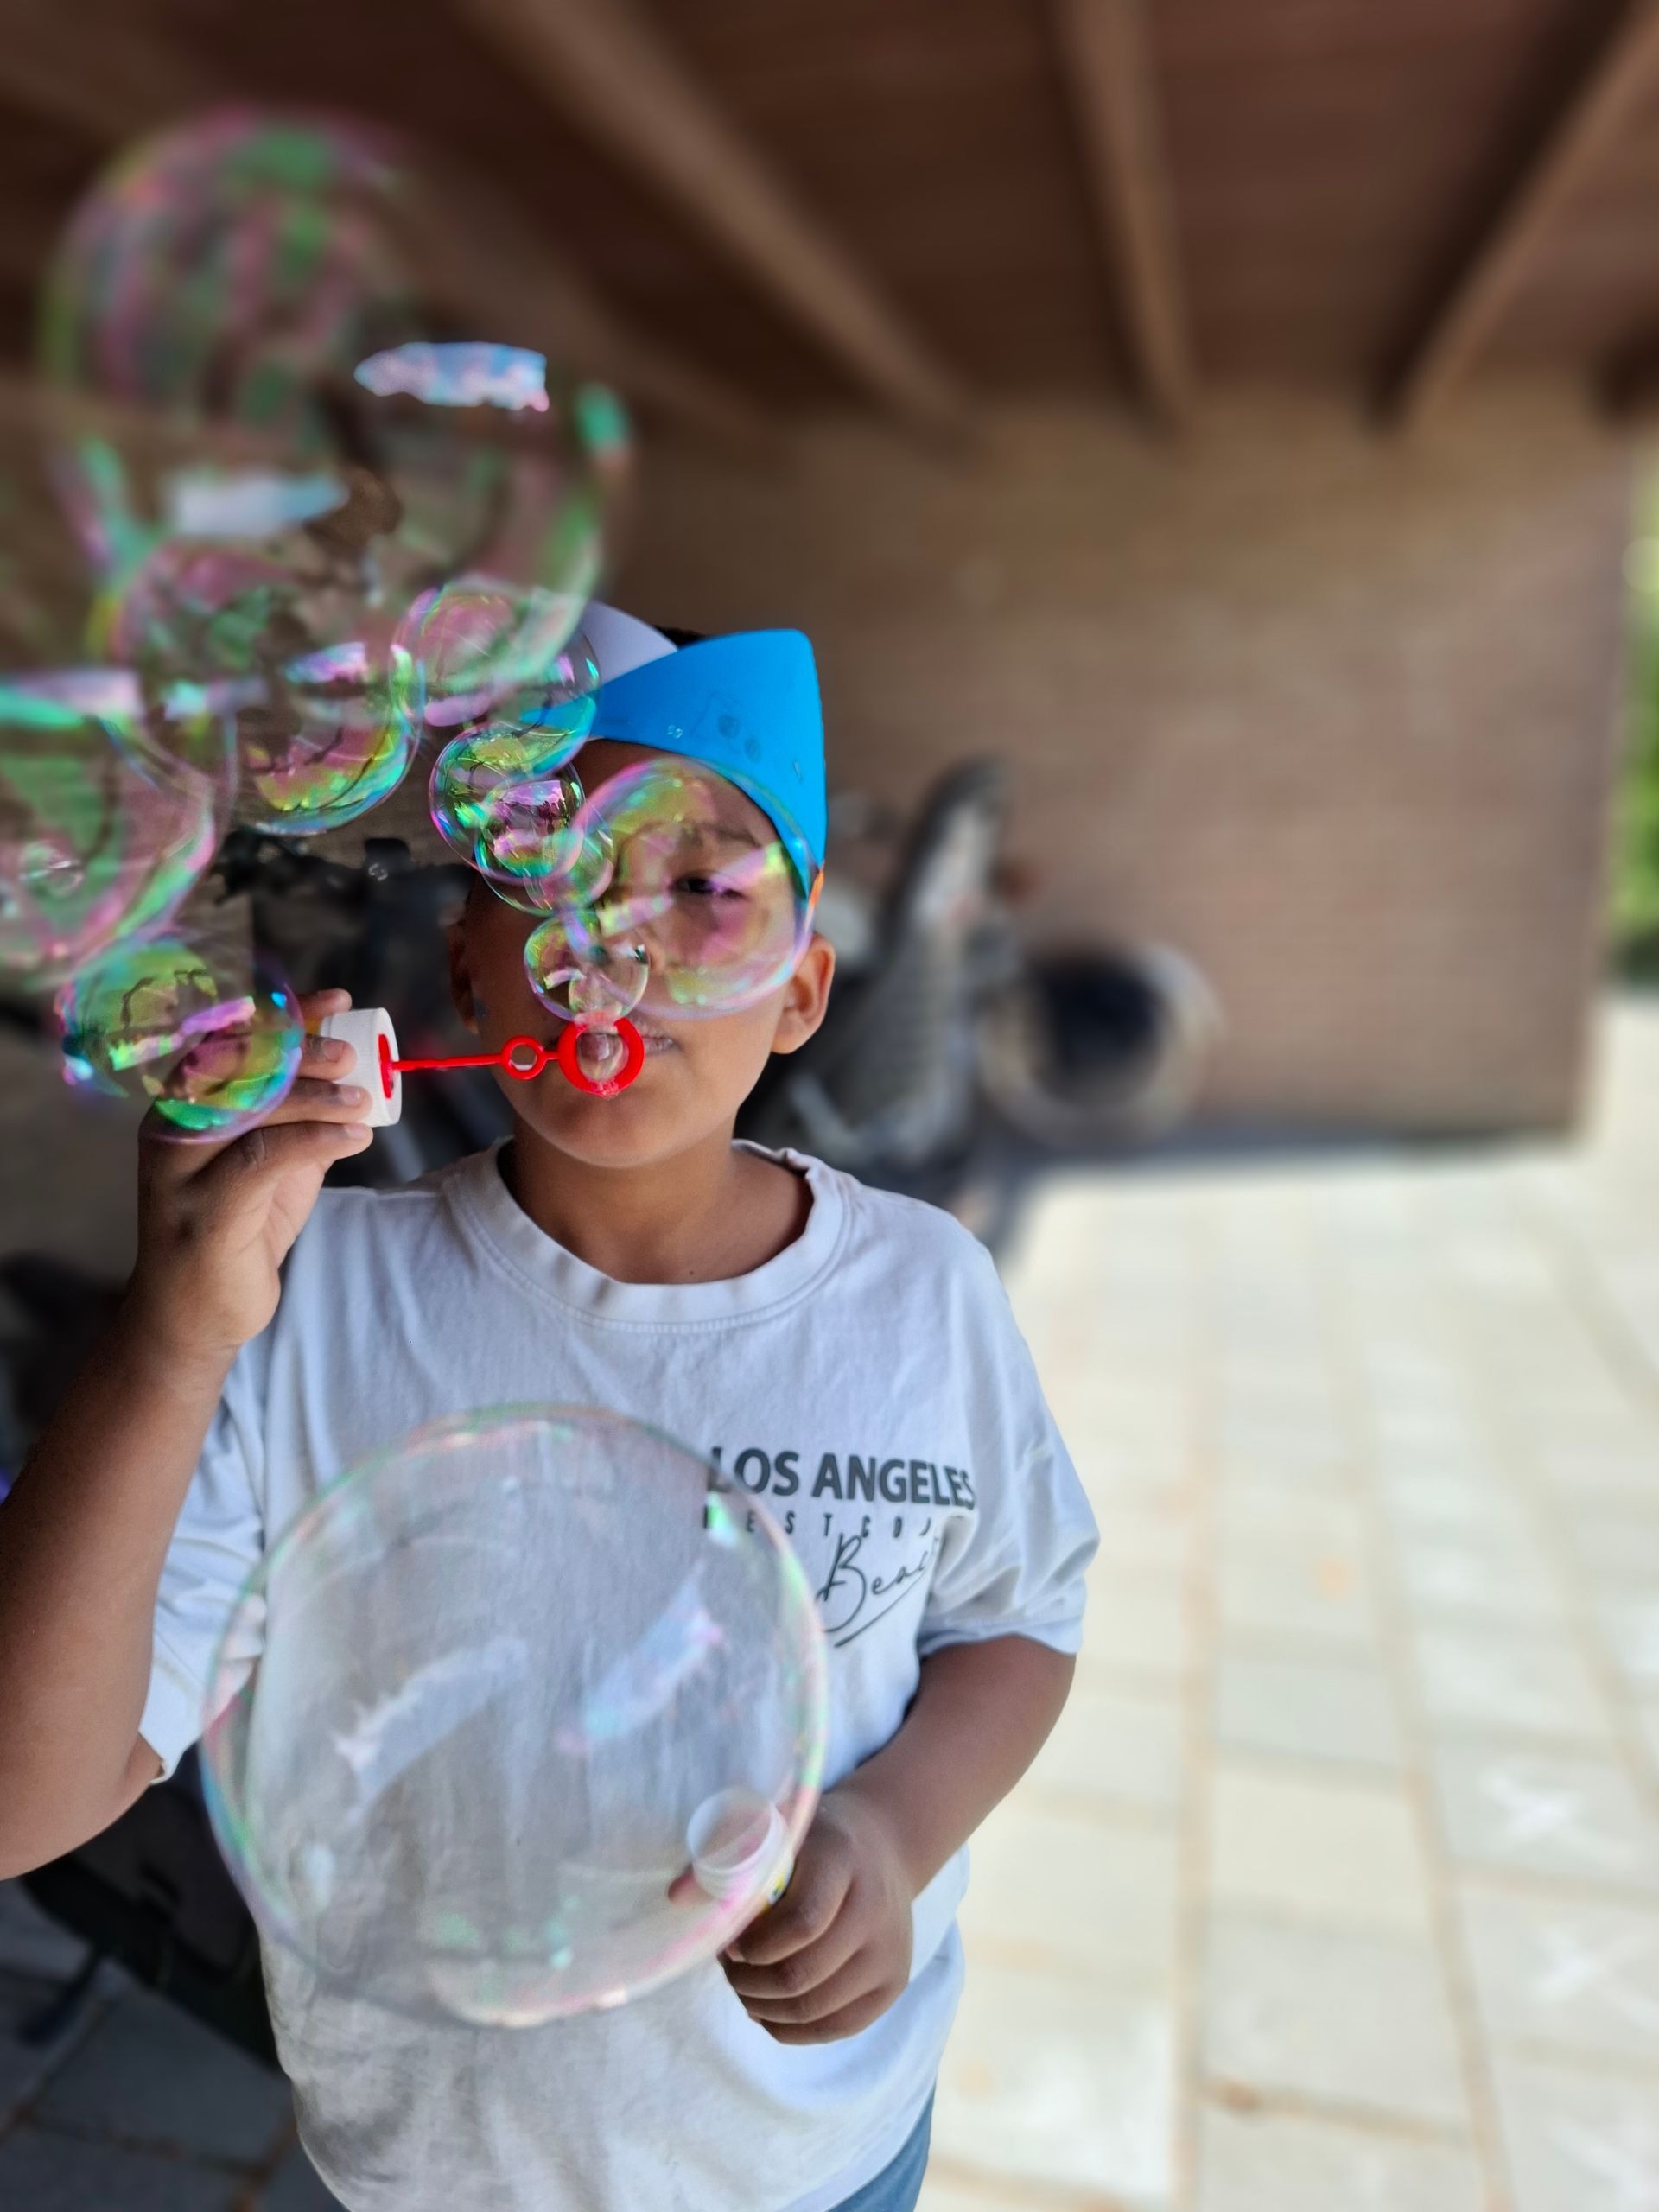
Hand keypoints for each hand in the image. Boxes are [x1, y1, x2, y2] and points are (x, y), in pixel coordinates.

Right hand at [126, 987, 373, 1365]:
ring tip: (364, 1103)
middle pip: (238, 1066)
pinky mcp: (204, 1213)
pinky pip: (263, 1159)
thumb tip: (353, 1073)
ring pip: (251, 1109)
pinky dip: (317, 1140)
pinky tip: (356, 1137)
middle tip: (353, 1057)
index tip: (337, 1002)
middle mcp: (170, 1129)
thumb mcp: (271, 1163)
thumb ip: (298, 1118)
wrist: (194, 1315)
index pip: (231, 1040)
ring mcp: (180, 1173)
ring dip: (316, 1097)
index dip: (285, 1016)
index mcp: (180, 1105)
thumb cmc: (236, 1230)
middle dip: (301, 1052)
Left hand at [718, 1788, 913, 2044]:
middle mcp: (876, 1909)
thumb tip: (677, 1897)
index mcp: (844, 1860)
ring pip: (815, 2009)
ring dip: (764, 2007)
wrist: (883, 1849)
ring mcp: (891, 1952)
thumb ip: (727, 1856)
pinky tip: (768, 2006)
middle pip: (803, 1974)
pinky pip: (835, 2028)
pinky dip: (791, 2027)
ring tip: (744, 1985)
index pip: (802, 1921)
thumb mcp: (776, 1831)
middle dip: (750, 1982)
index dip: (754, 1944)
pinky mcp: (894, 1985)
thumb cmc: (814, 1841)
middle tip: (729, 1968)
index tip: (729, 1941)